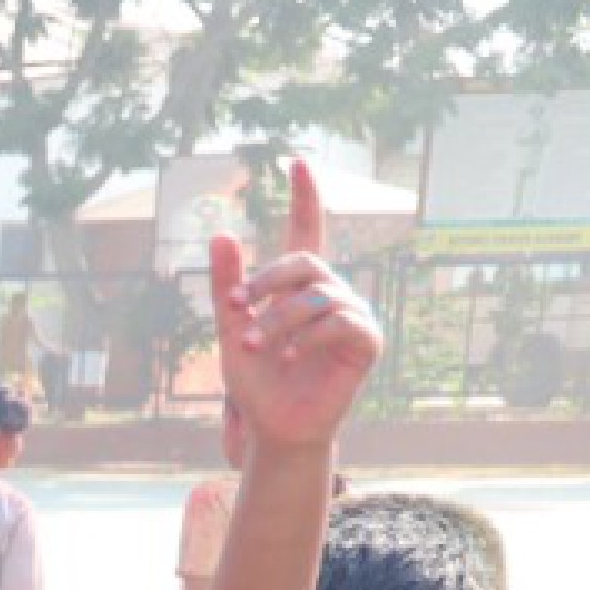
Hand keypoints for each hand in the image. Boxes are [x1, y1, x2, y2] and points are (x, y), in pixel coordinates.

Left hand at [212, 158, 381, 453]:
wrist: (274, 428)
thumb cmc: (256, 383)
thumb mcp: (231, 329)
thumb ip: (227, 284)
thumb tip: (221, 233)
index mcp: (298, 288)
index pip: (306, 232)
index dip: (305, 198)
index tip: (297, 162)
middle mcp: (330, 293)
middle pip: (305, 260)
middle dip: (266, 281)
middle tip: (236, 306)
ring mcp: (353, 314)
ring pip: (316, 295)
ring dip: (278, 320)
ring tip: (258, 347)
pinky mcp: (368, 340)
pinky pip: (339, 320)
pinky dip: (307, 337)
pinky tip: (290, 357)